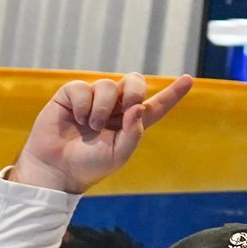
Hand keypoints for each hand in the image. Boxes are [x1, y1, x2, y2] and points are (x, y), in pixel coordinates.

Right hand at [8, 73, 192, 194]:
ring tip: (91, 125)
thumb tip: (139, 106)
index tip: (188, 79)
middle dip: (134, 90)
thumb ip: (133, 132)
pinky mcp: (71, 95)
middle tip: (127, 107)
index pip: (156, 106)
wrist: (58, 168)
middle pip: (134, 82)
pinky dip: (82, 103)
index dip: (172, 93)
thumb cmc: (90, 165)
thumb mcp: (119, 154)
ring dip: (102, 106)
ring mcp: (93, 100)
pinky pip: (83, 87)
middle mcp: (114, 108)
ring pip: (108, 85)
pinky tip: (76, 118)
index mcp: (130, 124)